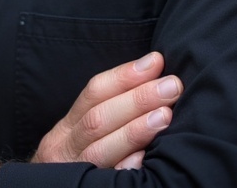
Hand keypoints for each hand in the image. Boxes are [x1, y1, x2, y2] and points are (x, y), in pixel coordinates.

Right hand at [32, 52, 182, 169]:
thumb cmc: (75, 161)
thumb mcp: (80, 133)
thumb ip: (108, 111)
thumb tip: (152, 80)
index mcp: (67, 127)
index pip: (95, 93)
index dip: (125, 76)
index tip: (155, 61)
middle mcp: (65, 147)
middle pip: (99, 119)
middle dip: (138, 99)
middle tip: (172, 86)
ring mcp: (74, 172)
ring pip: (100, 149)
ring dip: (135, 130)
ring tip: (165, 115)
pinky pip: (105, 181)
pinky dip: (125, 169)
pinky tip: (145, 159)